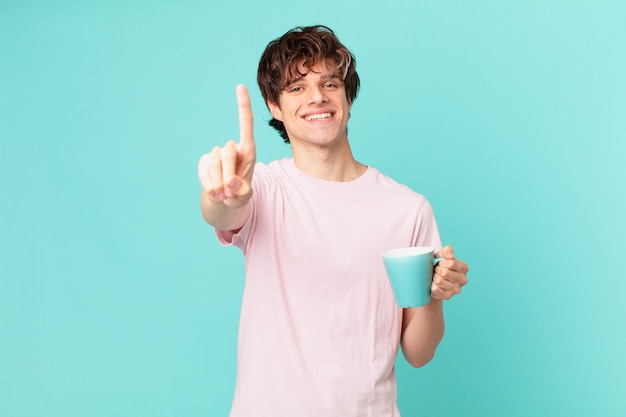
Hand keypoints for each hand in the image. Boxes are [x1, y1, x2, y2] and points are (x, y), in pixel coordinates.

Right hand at [197, 85, 256, 207]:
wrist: (223, 199)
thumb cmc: (238, 193)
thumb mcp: (245, 194)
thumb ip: (242, 191)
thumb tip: (231, 183)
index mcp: (247, 150)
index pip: (246, 123)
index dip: (243, 105)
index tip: (240, 86)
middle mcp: (231, 148)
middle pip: (227, 153)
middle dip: (228, 175)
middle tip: (230, 190)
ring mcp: (215, 153)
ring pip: (214, 162)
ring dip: (218, 182)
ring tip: (223, 194)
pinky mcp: (203, 161)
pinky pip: (204, 170)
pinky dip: (210, 184)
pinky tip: (215, 192)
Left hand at [431, 245, 468, 299]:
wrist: (432, 279)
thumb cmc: (438, 264)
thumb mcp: (442, 254)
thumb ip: (447, 250)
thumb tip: (450, 256)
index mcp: (464, 268)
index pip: (451, 263)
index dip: (441, 262)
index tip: (439, 263)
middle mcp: (463, 280)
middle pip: (445, 272)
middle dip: (437, 270)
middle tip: (436, 270)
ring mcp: (456, 290)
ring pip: (439, 281)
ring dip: (434, 277)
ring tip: (435, 276)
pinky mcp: (448, 296)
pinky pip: (435, 289)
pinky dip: (431, 285)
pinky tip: (433, 284)